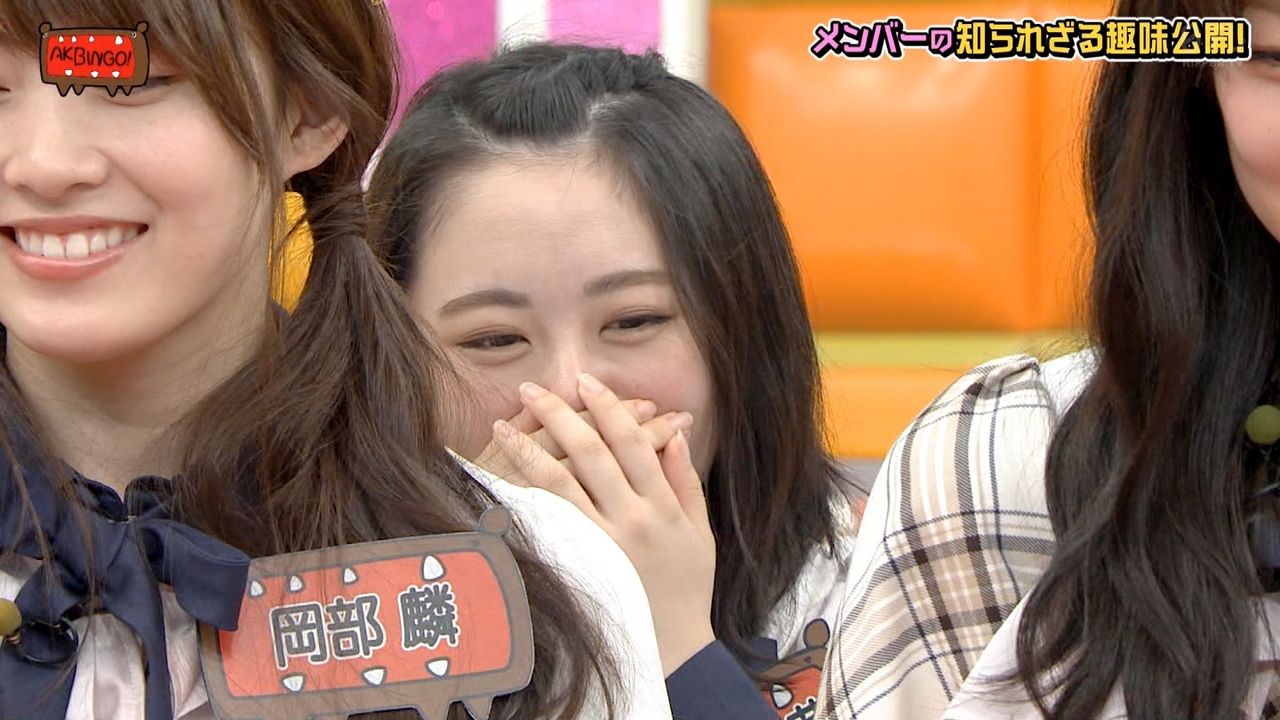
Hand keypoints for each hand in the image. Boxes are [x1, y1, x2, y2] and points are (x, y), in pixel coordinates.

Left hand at [489, 374, 716, 675]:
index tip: (586, 381)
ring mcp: (603, 543)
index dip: (608, 407)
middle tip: (534, 386)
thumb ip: (685, 480)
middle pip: (591, 453)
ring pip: (560, 482)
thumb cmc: (687, 585)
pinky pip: (547, 520)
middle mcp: (632, 519)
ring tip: (504, 421)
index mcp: (662, 505)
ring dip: (529, 447)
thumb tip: (673, 434)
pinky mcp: (580, 564)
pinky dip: (523, 493)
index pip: (631, 442)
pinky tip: (501, 474)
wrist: (675, 646)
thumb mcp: (700, 531)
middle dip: (561, 413)